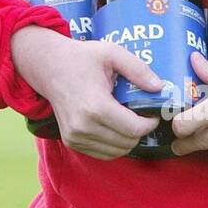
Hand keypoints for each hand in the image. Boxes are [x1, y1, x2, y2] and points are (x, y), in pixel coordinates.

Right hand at [10, 25, 163, 158]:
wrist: (48, 66)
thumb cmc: (81, 58)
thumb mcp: (111, 53)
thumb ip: (138, 69)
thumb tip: (160, 87)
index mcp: (95, 106)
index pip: (134, 129)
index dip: (150, 123)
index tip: (153, 112)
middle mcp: (83, 126)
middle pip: (127, 143)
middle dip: (141, 131)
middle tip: (143, 116)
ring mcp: (75, 136)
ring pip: (116, 152)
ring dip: (128, 139)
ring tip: (129, 121)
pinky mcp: (71, 141)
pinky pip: (102, 154)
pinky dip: (114, 145)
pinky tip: (115, 128)